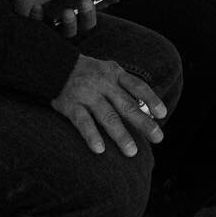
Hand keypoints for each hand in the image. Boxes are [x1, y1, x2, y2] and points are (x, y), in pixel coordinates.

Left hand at [13, 0, 111, 36]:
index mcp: (84, 0)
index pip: (103, 3)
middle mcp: (75, 15)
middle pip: (88, 23)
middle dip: (89, 15)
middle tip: (87, 2)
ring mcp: (58, 23)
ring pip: (69, 32)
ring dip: (70, 24)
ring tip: (67, 12)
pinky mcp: (41, 27)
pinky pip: (42, 27)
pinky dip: (40, 18)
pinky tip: (37, 8)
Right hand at [51, 53, 167, 155]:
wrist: (53, 65)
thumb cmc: (88, 73)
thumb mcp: (108, 72)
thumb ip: (124, 88)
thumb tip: (146, 110)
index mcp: (115, 74)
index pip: (138, 86)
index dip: (151, 99)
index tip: (162, 114)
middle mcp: (103, 83)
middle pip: (127, 105)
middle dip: (143, 122)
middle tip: (158, 138)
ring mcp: (87, 95)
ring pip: (107, 116)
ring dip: (121, 135)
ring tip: (132, 151)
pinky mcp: (70, 105)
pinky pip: (83, 122)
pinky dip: (91, 135)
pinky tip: (100, 149)